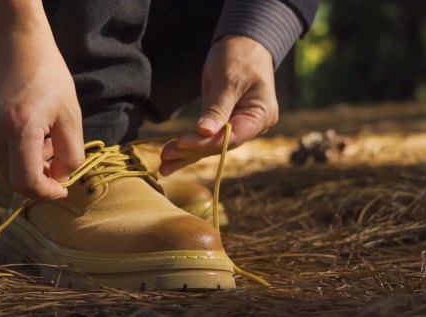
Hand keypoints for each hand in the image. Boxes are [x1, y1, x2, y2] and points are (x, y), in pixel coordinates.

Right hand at [0, 31, 83, 200]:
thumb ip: (71, 153)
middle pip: (14, 181)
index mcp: (20, 128)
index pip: (26, 182)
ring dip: (29, 166)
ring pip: (7, 168)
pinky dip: (17, 153)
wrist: (14, 46)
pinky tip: (31, 131)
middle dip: (39, 182)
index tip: (63, 189)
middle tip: (59, 167)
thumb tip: (61, 178)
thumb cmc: (49, 78)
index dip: (46, 193)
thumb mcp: (71, 115)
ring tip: (47, 140)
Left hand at [160, 35, 278, 175]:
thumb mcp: (229, 80)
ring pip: (211, 145)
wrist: (245, 42)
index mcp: (261, 116)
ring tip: (164, 164)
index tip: (181, 143)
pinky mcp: (224, 123)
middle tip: (165, 157)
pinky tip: (173, 159)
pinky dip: (190, 147)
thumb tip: (204, 132)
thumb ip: (218, 107)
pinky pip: (206, 138)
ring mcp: (238, 126)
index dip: (205, 143)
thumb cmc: (240, 56)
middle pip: (220, 146)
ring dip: (186, 154)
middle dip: (191, 151)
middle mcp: (252, 126)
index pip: (231, 138)